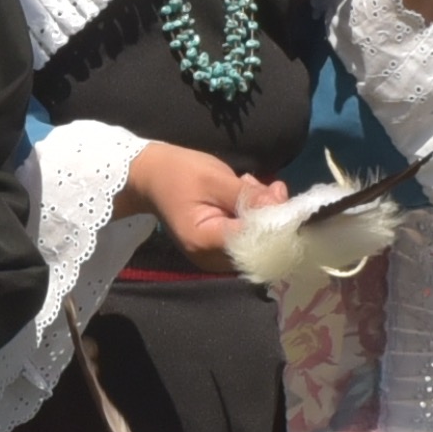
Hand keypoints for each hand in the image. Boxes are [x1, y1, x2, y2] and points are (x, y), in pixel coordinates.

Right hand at [125, 142, 279, 263]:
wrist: (149, 177)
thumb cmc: (178, 173)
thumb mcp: (215, 178)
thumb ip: (249, 196)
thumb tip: (283, 206)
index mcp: (204, 242)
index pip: (252, 241)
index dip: (273, 220)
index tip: (278, 193)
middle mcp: (210, 259)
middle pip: (257, 246)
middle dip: (269, 216)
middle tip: (268, 185)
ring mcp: (213, 258)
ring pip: (256, 243)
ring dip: (261, 214)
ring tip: (249, 186)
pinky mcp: (218, 251)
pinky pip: (246, 239)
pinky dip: (252, 218)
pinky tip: (243, 196)